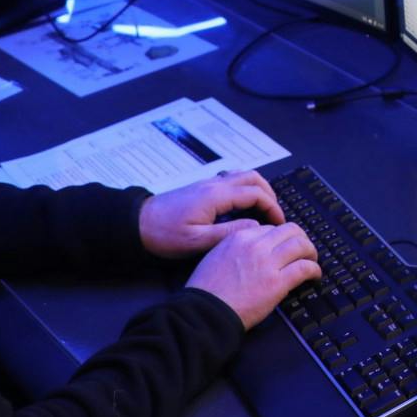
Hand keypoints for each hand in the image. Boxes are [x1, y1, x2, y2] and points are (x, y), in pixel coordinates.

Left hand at [138, 169, 284, 257]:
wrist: (138, 224)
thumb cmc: (165, 235)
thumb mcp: (197, 241)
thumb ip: (228, 233)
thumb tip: (256, 227)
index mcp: (216, 195)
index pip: (255, 193)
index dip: (272, 207)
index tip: (278, 224)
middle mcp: (215, 184)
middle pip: (253, 178)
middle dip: (270, 195)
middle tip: (275, 216)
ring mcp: (208, 183)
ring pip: (243, 175)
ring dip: (258, 189)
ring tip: (263, 209)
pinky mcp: (202, 187)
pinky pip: (231, 179)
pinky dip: (245, 188)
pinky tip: (242, 205)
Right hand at [187, 222, 320, 329]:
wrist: (204, 312)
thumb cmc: (206, 291)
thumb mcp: (215, 257)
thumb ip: (234, 248)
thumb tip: (251, 251)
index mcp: (239, 237)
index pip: (270, 228)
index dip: (281, 237)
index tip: (285, 245)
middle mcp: (255, 245)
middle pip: (290, 230)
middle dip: (301, 238)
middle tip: (305, 249)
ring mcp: (267, 263)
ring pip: (301, 245)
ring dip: (311, 252)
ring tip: (312, 260)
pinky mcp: (277, 283)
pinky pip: (304, 268)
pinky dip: (314, 270)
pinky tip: (314, 275)